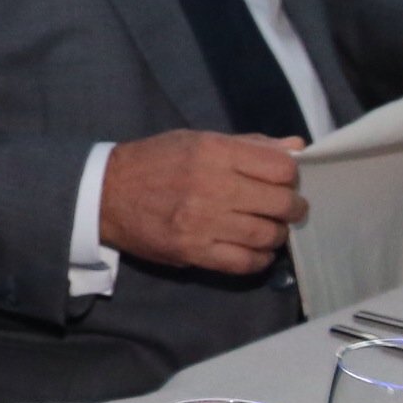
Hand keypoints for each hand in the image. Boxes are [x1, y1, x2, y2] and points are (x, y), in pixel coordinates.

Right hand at [98, 130, 307, 275]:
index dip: (291, 175)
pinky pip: (243, 262)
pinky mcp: (192, 251)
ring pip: (266, 235)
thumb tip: (297, 148)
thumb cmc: (156, 161)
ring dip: (277, 234)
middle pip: (279, 203)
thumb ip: (248, 144)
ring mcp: (202, 222)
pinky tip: (256, 251)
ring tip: (270, 229)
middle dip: (293, 207)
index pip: (279, 168)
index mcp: (214, 152)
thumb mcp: (198, 140)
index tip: (286, 181)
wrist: (105, 193)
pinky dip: (259, 259)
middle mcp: (211, 186)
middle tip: (288, 209)